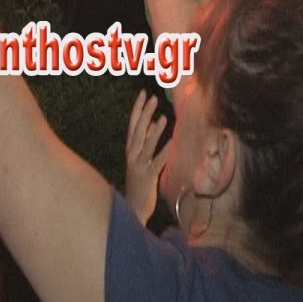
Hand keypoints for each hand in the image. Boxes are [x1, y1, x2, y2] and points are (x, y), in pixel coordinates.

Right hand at [123, 90, 171, 223]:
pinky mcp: (147, 177)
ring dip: (154, 131)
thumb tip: (152, 122)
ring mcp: (138, 166)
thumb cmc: (139, 182)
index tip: (143, 93)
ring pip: (146, 145)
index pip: (132, 124)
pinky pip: (157, 162)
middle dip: (145, 113)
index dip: (138, 108)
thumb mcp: (139, 159)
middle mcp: (132, 155)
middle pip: (138, 130)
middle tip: (153, 98)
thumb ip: (144, 141)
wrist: (132, 208)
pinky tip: (172, 142)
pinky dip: (164, 151)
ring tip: (163, 117)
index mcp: (130, 149)